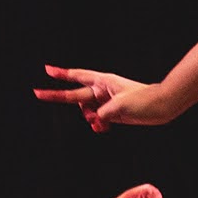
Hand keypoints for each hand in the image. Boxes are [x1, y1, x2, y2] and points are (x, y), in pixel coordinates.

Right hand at [34, 64, 175, 132]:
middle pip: (74, 95)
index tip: (47, 70)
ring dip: (89, 118)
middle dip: (56, 96)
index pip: (77, 77)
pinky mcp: (112, 112)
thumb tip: (95, 120)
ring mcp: (106, 101)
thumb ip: (101, 114)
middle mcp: (102, 90)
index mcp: (102, 82)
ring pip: (86, 111)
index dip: (61, 75)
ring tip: (102, 122)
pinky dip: (98, 124)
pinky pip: (97, 119)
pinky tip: (104, 127)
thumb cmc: (143, 101)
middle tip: (36, 93)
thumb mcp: (118, 108)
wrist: (162, 106)